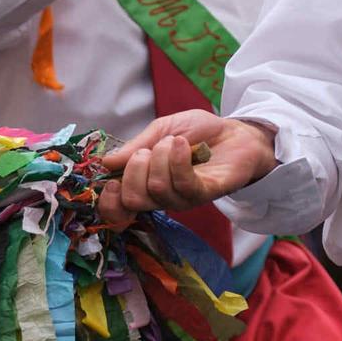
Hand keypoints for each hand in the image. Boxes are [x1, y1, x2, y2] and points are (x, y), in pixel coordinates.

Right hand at [95, 110, 277, 224]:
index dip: (109, 201)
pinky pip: (183, 185)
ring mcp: (184, 199)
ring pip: (157, 189)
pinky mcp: (206, 194)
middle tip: (150, 149)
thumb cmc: (197, 133)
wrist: (235, 131)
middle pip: (134, 200)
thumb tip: (107, 163)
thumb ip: (135, 146)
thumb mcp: (160, 130)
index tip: (111, 178)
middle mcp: (162, 198)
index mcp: (145, 185)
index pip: (119, 211)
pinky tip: (183, 144)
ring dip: (161, 156)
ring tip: (174, 141)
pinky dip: (178, 160)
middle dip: (135, 168)